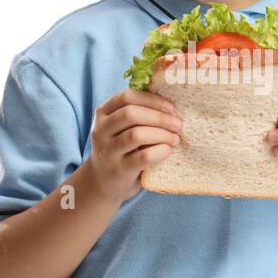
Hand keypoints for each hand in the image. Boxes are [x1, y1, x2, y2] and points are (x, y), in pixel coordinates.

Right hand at [87, 89, 182, 203]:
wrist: (104, 181)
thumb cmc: (121, 148)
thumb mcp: (120, 127)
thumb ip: (137, 114)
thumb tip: (169, 104)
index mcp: (102, 113)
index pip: (126, 97)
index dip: (152, 100)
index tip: (171, 108)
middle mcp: (101, 130)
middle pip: (131, 114)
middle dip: (159, 117)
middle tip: (177, 124)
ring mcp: (108, 151)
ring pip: (136, 135)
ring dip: (162, 134)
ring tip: (175, 138)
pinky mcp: (119, 169)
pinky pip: (143, 156)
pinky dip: (160, 151)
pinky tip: (168, 150)